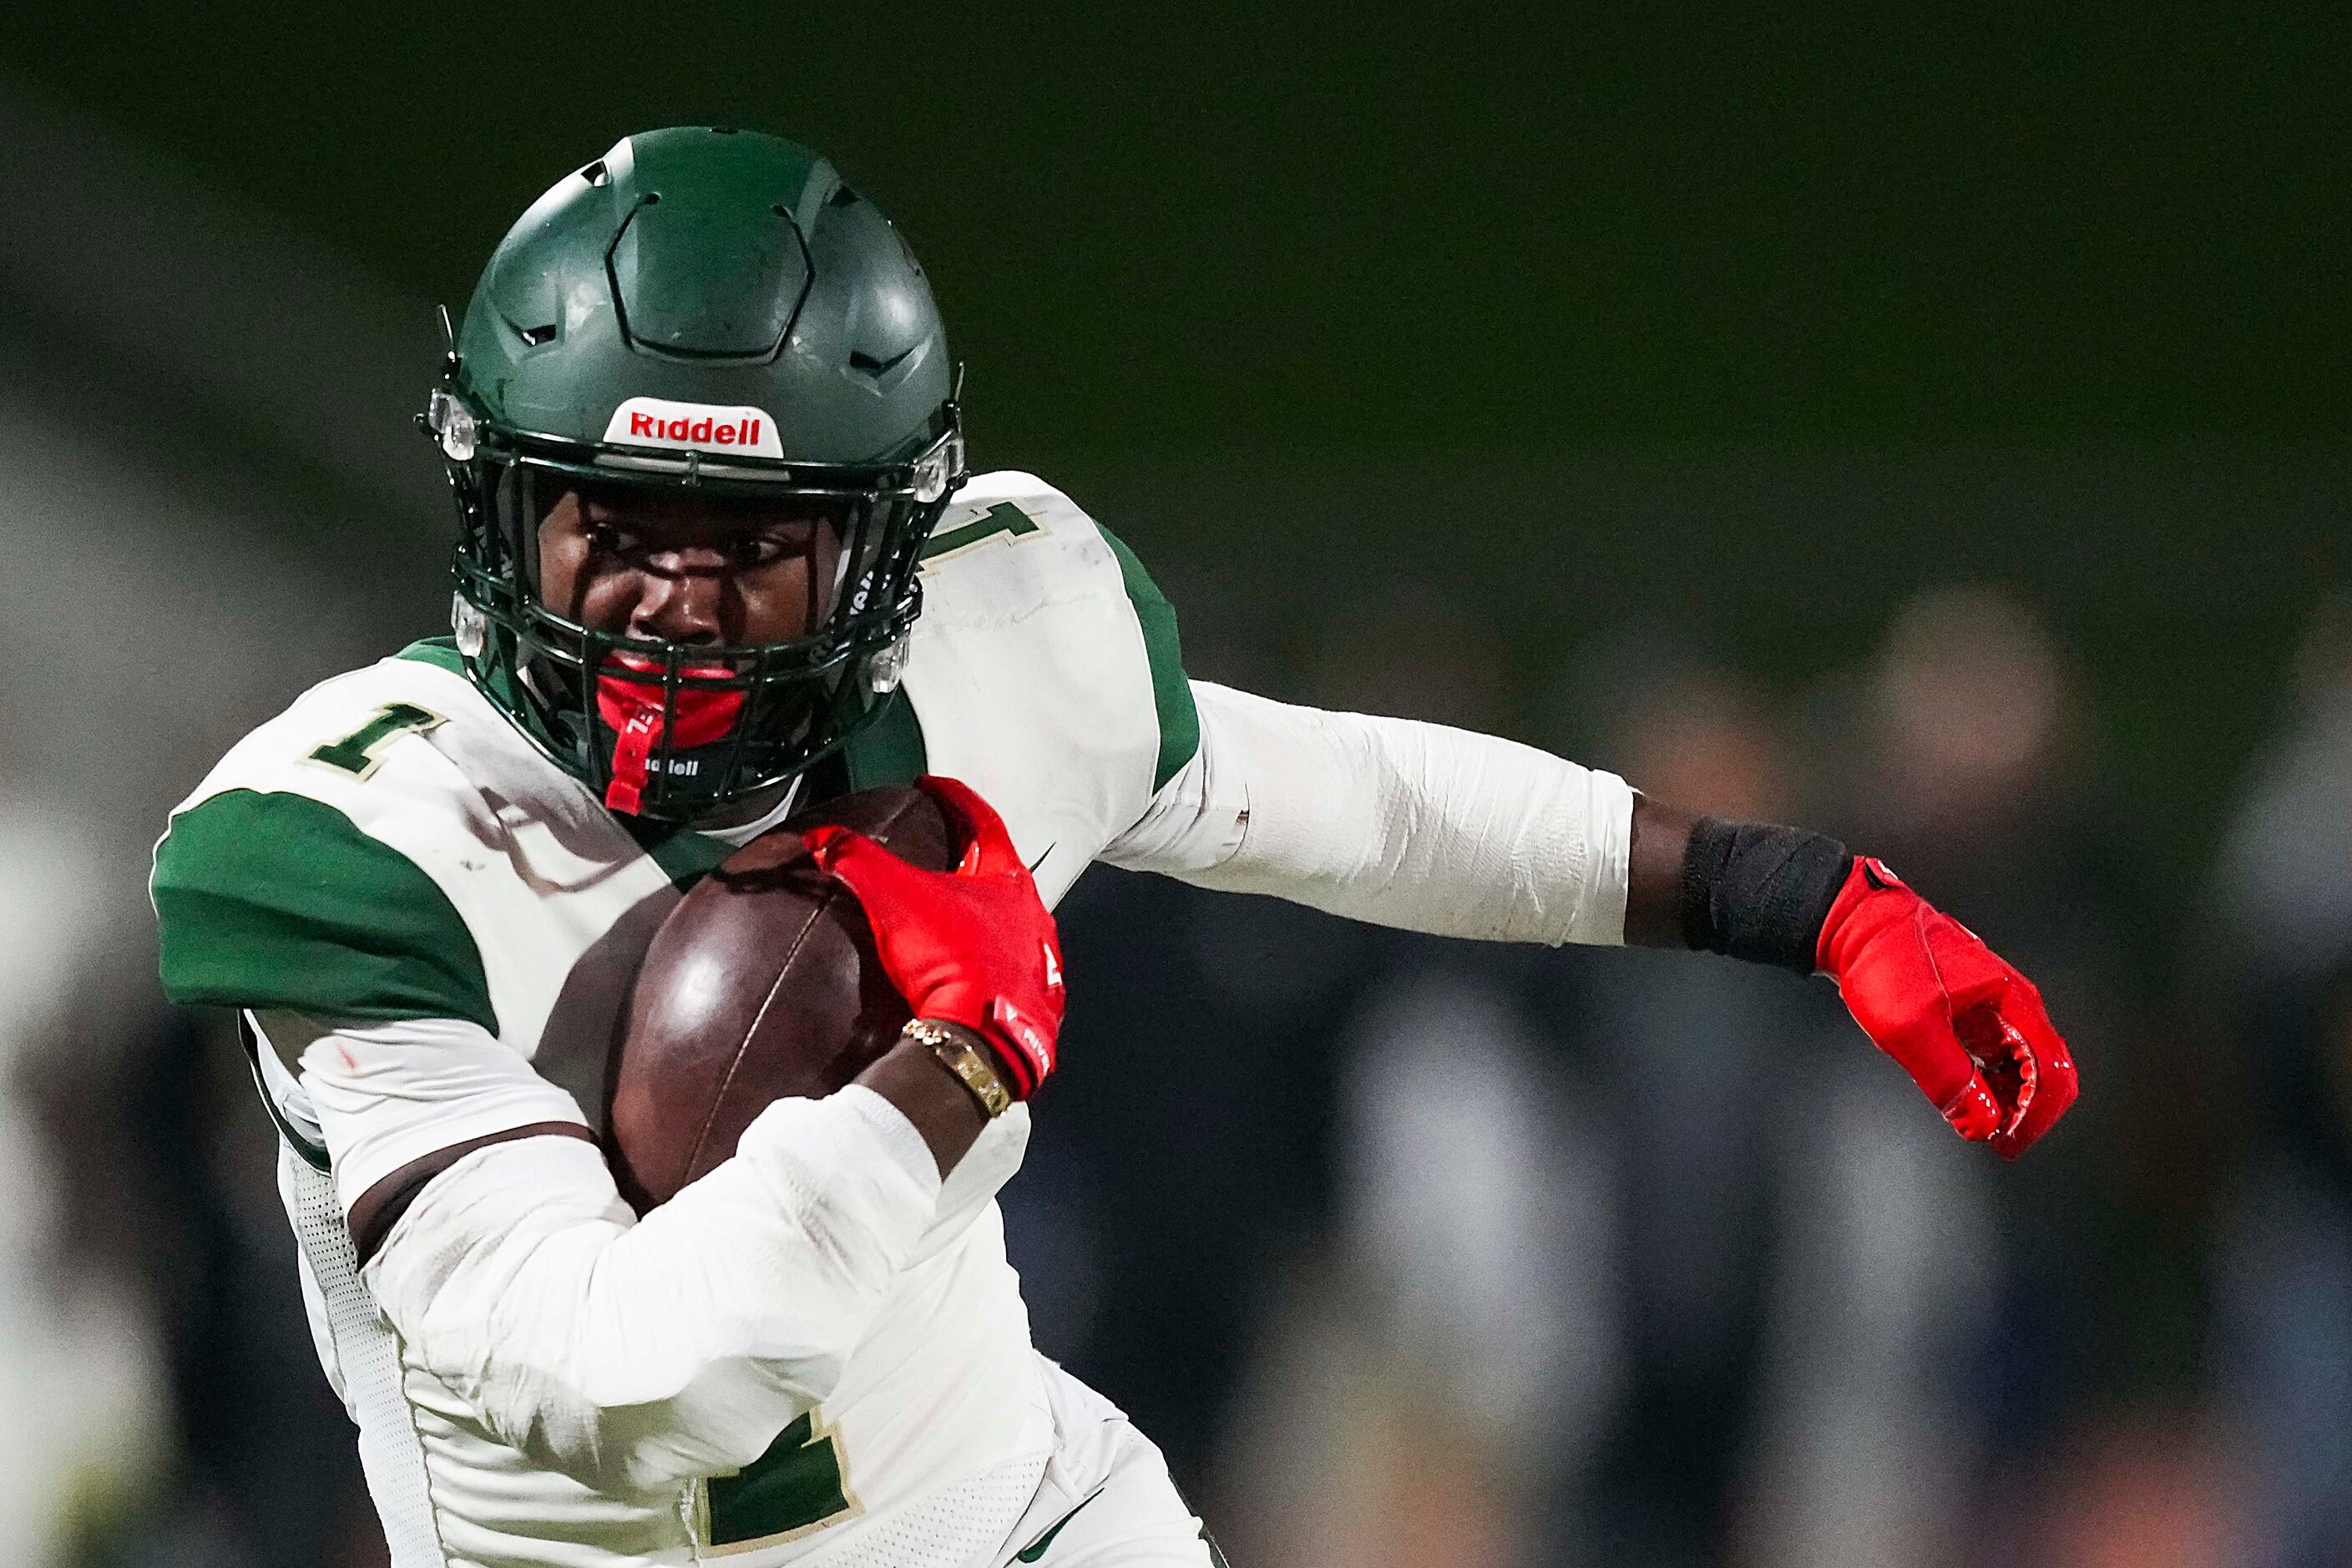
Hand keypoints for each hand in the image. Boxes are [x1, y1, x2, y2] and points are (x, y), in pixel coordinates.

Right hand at [803, 776, 1064, 1097]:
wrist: (982, 1042)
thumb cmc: (952, 966)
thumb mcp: (892, 900)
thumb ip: (855, 861)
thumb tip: (823, 839)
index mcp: (1007, 881)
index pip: (983, 820)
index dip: (954, 798)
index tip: (935, 788)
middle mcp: (1034, 916)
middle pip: (1003, 872)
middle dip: (973, 857)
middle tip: (947, 850)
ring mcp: (1040, 962)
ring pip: (1016, 924)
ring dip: (989, 915)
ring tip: (958, 916)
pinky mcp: (1037, 1005)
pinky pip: (1017, 974)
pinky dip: (997, 965)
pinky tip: (977, 974)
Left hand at [1816, 857, 2077, 1157]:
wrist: (1852, 922)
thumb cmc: (1883, 961)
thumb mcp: (1911, 1029)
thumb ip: (1950, 1079)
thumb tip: (1983, 1124)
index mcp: (2012, 1000)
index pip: (2052, 1072)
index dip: (2036, 1117)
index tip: (2005, 1143)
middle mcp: (2011, 1002)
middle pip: (2043, 1071)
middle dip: (2025, 1112)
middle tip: (1992, 1140)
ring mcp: (1991, 1004)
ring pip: (2019, 1065)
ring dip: (2006, 1099)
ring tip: (1975, 1122)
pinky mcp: (1970, 1008)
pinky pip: (1993, 1053)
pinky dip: (1986, 1080)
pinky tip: (1963, 1095)